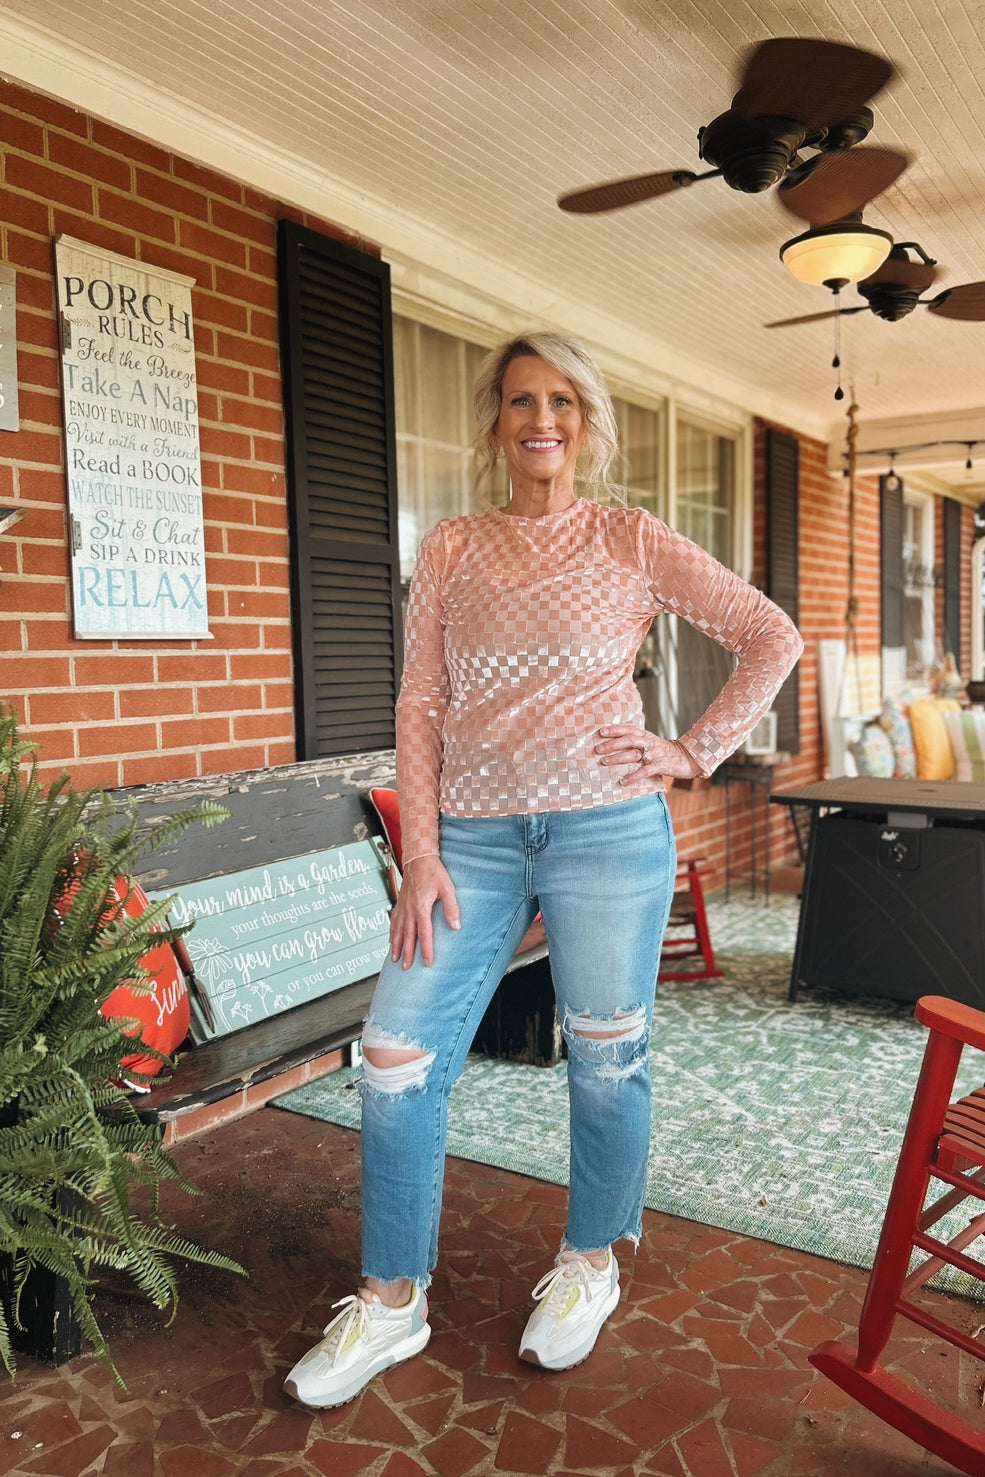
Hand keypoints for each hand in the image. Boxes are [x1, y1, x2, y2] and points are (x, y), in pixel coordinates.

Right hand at [389, 853, 459, 968]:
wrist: (418, 858)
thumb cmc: (434, 872)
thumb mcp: (448, 888)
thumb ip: (451, 908)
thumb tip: (456, 926)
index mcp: (421, 907)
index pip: (424, 934)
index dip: (426, 950)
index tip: (427, 963)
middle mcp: (409, 909)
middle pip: (408, 936)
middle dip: (407, 953)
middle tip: (406, 968)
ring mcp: (402, 906)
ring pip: (397, 930)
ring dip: (396, 946)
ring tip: (395, 959)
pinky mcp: (400, 902)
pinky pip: (394, 921)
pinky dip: (392, 933)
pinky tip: (391, 940)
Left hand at [594, 726, 698, 784]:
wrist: (688, 758)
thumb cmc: (665, 752)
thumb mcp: (651, 743)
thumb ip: (637, 743)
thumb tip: (616, 745)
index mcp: (646, 736)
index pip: (628, 729)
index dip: (615, 729)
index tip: (601, 732)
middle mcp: (649, 742)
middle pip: (628, 740)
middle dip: (612, 744)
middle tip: (597, 749)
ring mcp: (655, 754)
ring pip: (634, 754)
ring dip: (618, 758)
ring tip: (604, 761)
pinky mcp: (661, 765)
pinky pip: (645, 771)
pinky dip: (633, 776)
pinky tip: (623, 781)